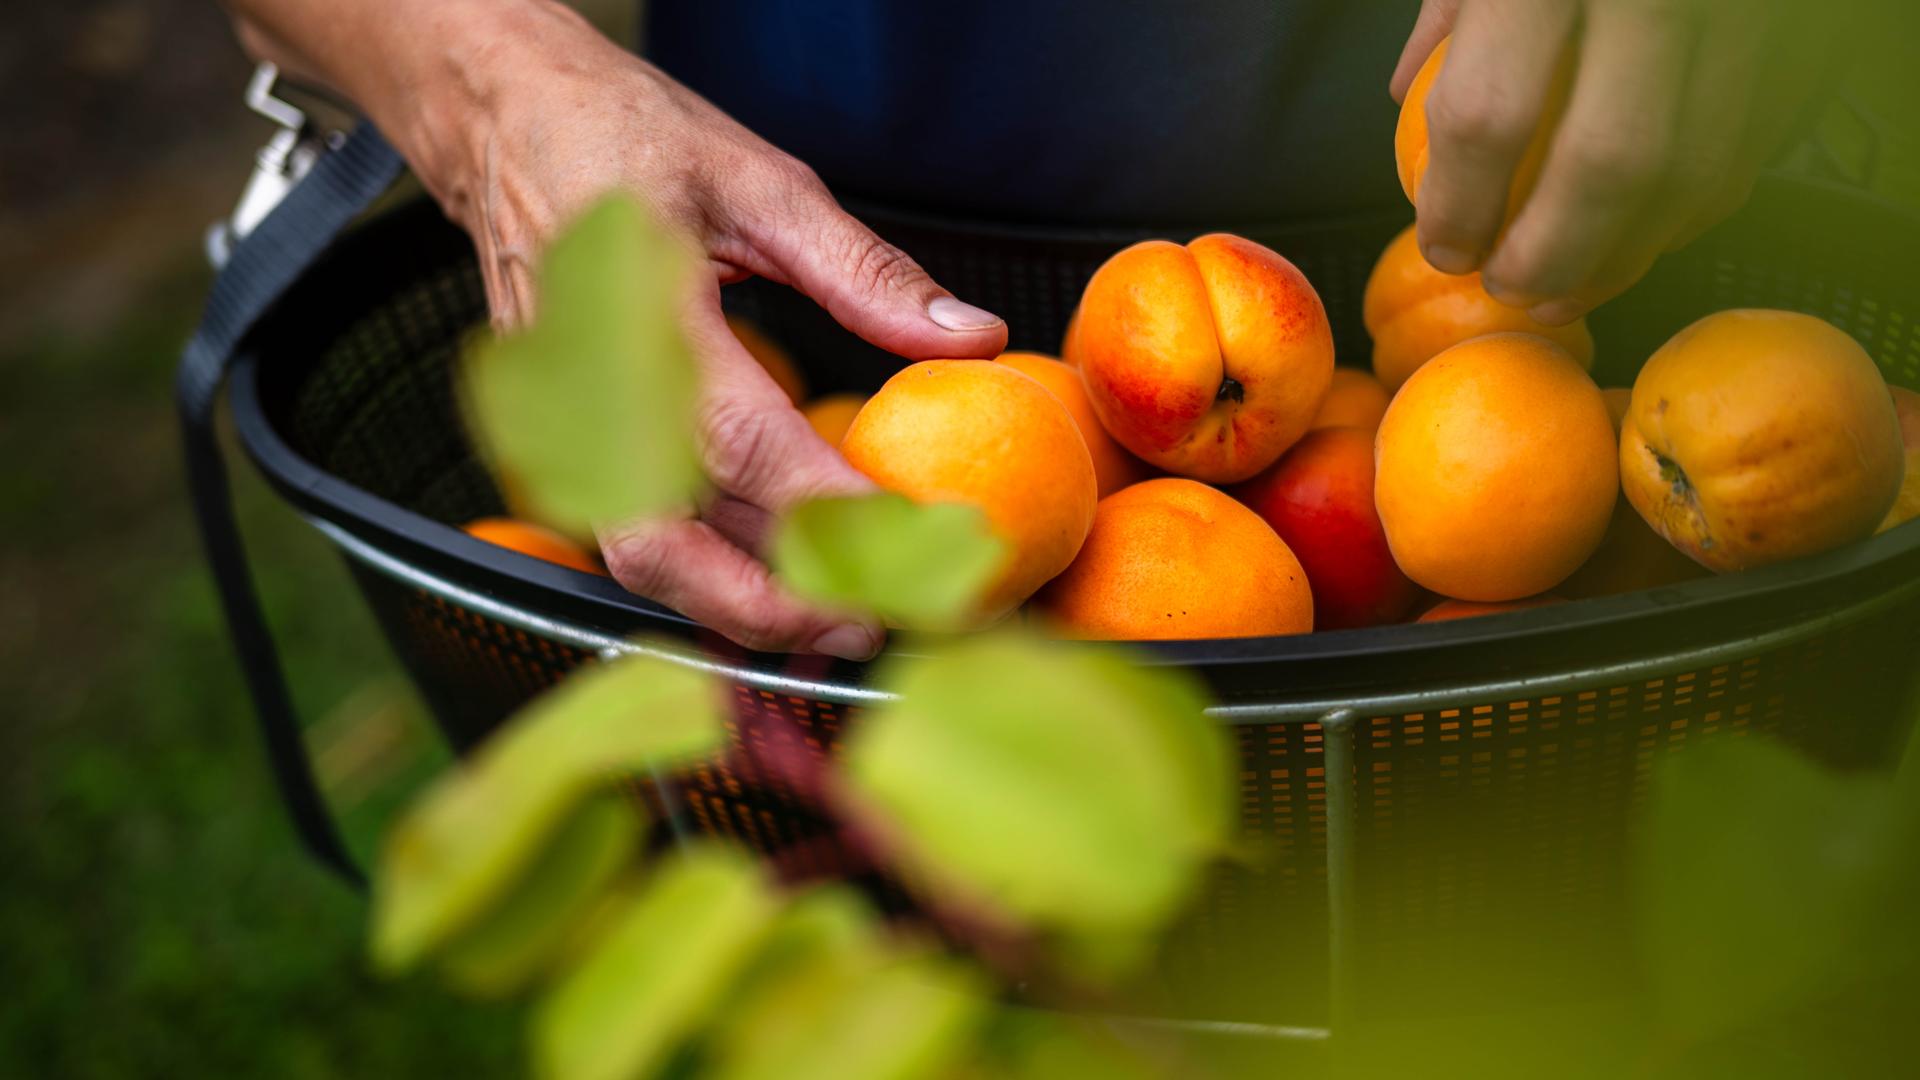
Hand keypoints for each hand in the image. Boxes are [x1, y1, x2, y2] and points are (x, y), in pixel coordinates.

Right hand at [238, 0, 1009, 657]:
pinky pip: (631, 533)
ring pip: (645, 557)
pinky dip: (702, 577)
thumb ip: (867, 273)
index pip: (741, 442)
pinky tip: (772, 589)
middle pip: (669, 543)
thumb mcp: (761, 182)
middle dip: (771, 603)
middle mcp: (590, 388)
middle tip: (871, 625)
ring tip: (835, 626)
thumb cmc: (623, 139)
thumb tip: (972, 338)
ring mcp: (563, 425)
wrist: (499, 124)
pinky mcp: (562, 444)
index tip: (909, 545)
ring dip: (737, 606)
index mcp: (642, 312)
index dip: (826, 508)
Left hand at [1389, 0, 1846, 323]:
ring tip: (1569, 288)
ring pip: (1697, 166)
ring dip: (1631, 252)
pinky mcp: (1799, 27)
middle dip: (1551, 255)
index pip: (1488, 112)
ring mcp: (1742, 9)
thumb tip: (1405, 97)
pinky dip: (1696, 203)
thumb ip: (1455, 2)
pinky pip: (1750, 139)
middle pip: (1608, 164)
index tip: (1445, 250)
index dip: (1458, 205)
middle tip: (1509, 290)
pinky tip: (1646, 233)